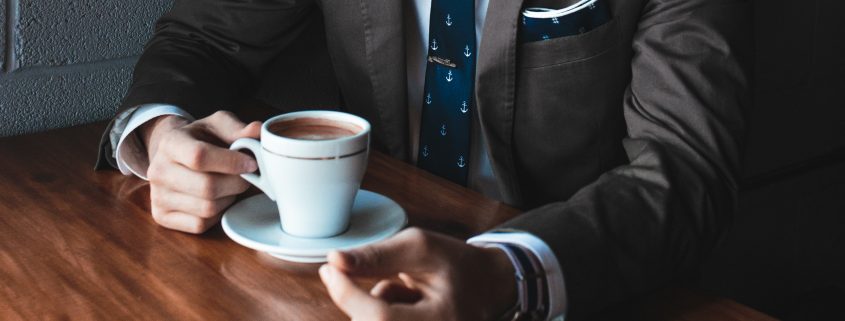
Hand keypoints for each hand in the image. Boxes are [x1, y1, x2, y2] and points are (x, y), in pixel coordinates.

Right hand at [142, 111, 261, 232]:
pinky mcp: (162, 216)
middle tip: (246, 176)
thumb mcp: (217, 125)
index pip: (200, 156)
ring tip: (230, 185)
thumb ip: (238, 128)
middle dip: (236, 183)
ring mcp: (157, 196)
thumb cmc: (201, 139)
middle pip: (207, 187)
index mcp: (170, 142)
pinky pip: (200, 224)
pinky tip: (217, 199)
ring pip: (207, 208)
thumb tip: (257, 131)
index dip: (232, 162)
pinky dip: (216, 214)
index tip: (251, 163)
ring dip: (228, 198)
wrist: (175, 155)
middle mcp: (158, 170)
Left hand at [319, 228, 517, 320]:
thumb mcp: (421, 247)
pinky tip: (407, 307)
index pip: (379, 316)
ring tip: (408, 293)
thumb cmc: (457, 264)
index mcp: (442, 319)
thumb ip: (377, 256)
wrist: (487, 286)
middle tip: (389, 277)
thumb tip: (335, 261)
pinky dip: (383, 315)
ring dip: (376, 308)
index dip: (346, 293)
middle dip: (364, 300)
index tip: (330, 269)